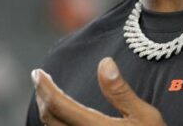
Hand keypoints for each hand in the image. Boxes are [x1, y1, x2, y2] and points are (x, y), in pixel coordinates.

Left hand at [32, 57, 166, 125]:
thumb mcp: (144, 116)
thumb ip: (120, 91)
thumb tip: (104, 62)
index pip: (58, 105)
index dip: (45, 87)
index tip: (38, 73)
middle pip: (50, 118)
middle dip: (42, 96)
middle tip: (40, 79)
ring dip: (46, 110)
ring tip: (47, 94)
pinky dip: (55, 124)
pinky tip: (61, 117)